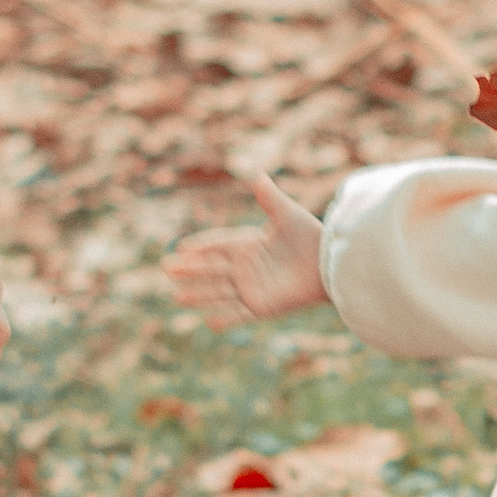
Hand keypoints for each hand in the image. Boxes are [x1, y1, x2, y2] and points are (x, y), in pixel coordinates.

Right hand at [164, 175, 325, 325]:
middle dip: (190, 269)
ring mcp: (253, 288)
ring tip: (177, 297)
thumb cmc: (311, 237)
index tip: (181, 248)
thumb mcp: (287, 214)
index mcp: (249, 244)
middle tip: (165, 268)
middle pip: (212, 268)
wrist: (331, 265)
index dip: (200, 246)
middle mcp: (247, 267)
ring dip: (199, 294)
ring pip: (219, 291)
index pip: (218, 245)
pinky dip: (225, 318)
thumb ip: (269, 198)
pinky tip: (208, 321)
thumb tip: (257, 175)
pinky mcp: (263, 306)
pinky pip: (239, 314)